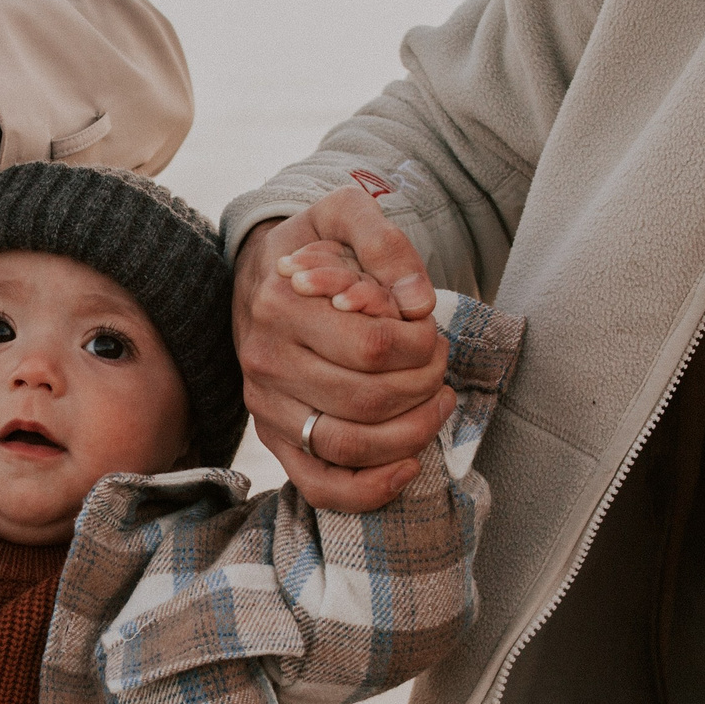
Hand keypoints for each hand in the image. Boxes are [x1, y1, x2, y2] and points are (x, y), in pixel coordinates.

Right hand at [234, 186, 453, 510]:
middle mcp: (265, 360)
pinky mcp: (275, 439)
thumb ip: (384, 241)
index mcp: (280, 304)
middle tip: (441, 365)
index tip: (433, 330)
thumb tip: (418, 302)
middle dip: (425, 386)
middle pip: (368, 399)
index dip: (423, 346)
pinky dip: (369, 490)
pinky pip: (318, 485)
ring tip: (437, 404)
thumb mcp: (343, 213)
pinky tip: (409, 464)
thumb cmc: (313, 246)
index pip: (373, 346)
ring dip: (411, 434)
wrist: (263, 274)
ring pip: (349, 446)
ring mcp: (266, 406)